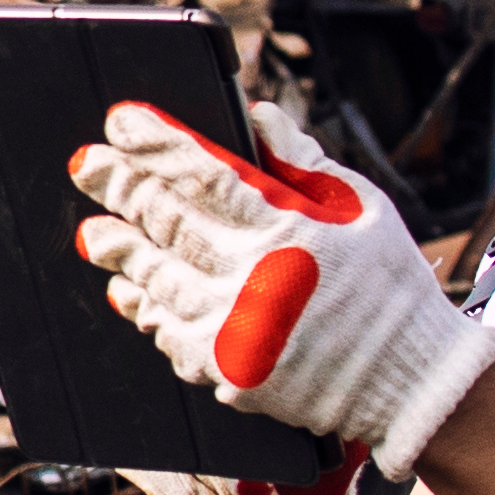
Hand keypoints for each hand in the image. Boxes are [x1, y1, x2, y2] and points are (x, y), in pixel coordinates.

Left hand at [75, 104, 494, 473]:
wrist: (410, 380)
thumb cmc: (390, 286)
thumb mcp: (361, 206)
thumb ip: (302, 160)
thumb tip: (256, 114)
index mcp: (288, 227)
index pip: (202, 171)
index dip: (155, 142)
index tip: (121, 122)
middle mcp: (255, 276)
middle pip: (166, 221)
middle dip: (119, 187)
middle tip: (85, 166)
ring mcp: (237, 329)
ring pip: (157, 279)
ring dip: (120, 251)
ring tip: (94, 232)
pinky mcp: (230, 372)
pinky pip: (170, 335)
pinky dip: (147, 310)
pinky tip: (130, 291)